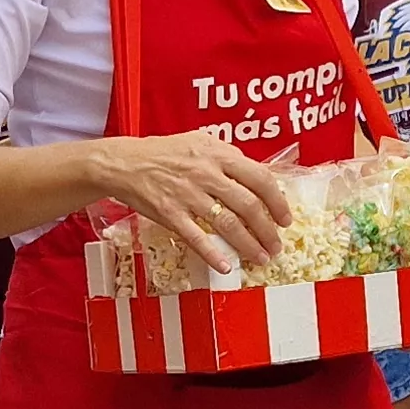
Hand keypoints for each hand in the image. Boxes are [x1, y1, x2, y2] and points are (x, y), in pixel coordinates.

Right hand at [89, 132, 295, 272]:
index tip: (285, 219)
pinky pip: (196, 237)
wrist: (124, 163)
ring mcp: (187, 195)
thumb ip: (228, 157)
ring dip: (248, 244)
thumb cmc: (164, 153)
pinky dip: (213, 254)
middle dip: (267, 230)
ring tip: (260, 258)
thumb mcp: (199, 142)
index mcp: (218, 154)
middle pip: (248, 205)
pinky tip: (226, 266)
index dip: (277, 201)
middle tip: (276, 246)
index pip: (260, 178)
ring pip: (227, 224)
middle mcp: (206, 173)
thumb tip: (255, 176)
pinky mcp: (169, 213)